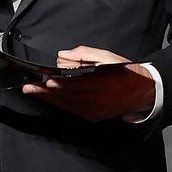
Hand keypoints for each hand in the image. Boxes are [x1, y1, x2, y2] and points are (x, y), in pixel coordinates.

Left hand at [22, 46, 155, 121]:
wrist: (142, 93)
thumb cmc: (126, 72)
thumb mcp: (110, 57)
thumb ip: (86, 54)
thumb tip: (64, 56)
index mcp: (104, 83)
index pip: (77, 83)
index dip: (60, 82)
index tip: (45, 79)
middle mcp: (99, 100)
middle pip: (68, 95)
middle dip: (47, 91)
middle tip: (29, 87)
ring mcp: (95, 111)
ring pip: (67, 105)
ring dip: (49, 98)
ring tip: (33, 92)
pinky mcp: (93, 117)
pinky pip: (72, 110)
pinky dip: (59, 104)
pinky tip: (50, 98)